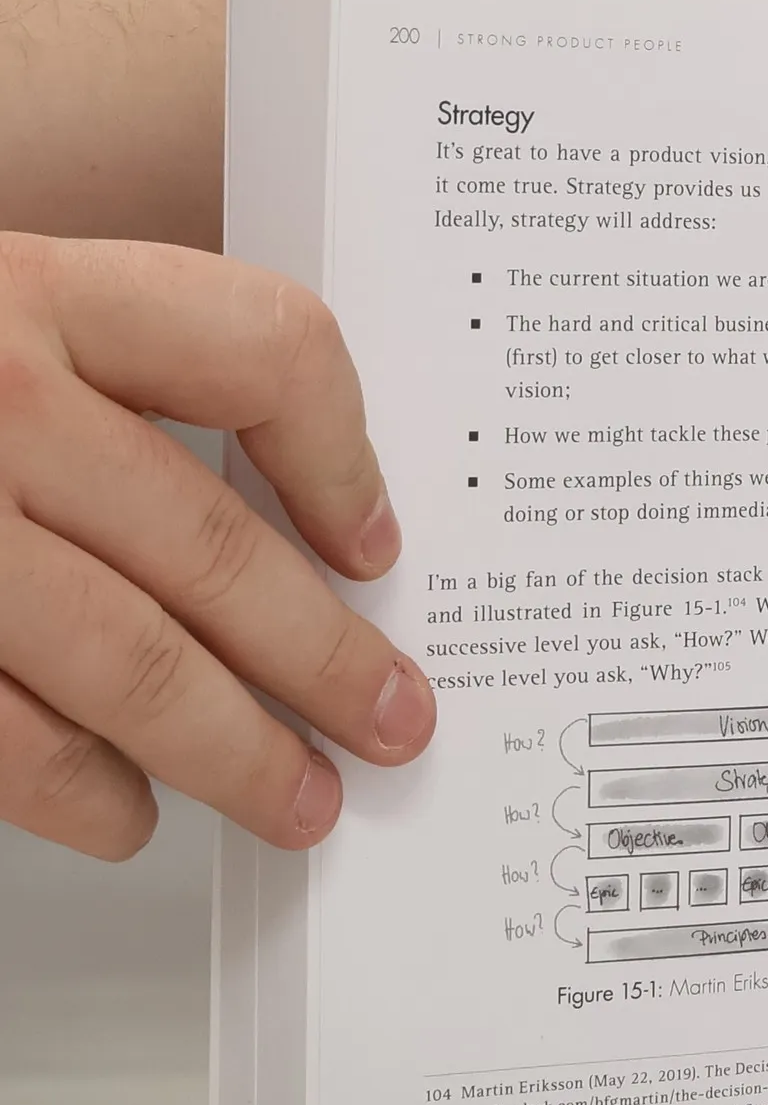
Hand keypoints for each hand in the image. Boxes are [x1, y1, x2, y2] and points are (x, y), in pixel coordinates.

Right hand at [0, 234, 435, 858]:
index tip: (377, 546)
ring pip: (126, 660)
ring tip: (297, 802)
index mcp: (26, 290)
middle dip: (322, 659)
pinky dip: (78, 791)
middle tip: (393, 723)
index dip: (343, 456)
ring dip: (230, 751)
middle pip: (210, 545)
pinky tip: (125, 813)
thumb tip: (278, 517)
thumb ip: (97, 373)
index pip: (260, 349)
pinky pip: (3, 735)